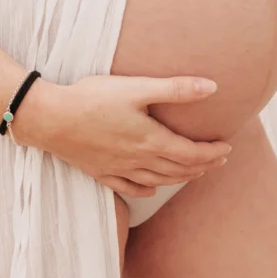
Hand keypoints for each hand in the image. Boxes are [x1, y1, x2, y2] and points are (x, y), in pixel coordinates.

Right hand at [14, 76, 229, 197]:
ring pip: (157, 180)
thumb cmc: (92, 99)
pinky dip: (144, 189)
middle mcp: (138, 159)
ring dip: (179, 178)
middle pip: (178, 170)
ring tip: (194, 174)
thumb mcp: (137, 88)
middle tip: (219, 162)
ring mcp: (118, 168)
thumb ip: (175, 88)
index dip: (212, 153)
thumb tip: (212, 87)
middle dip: (202, 167)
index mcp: (150, 140)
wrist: (49, 118)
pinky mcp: (99, 171)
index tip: (227, 149)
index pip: (191, 153)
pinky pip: (128, 187)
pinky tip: (150, 190)